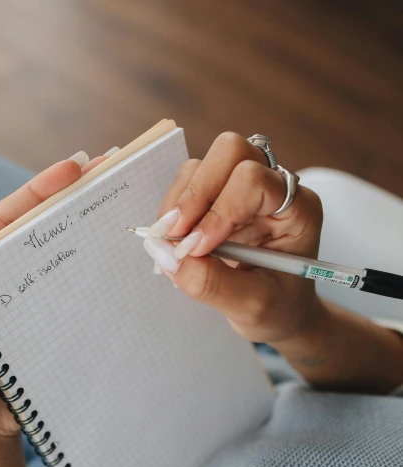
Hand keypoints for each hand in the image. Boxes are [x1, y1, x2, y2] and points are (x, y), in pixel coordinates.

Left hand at [0, 152, 107, 435]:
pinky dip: (105, 273)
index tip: (71, 169)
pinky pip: (81, 294)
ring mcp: (35, 301)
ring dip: (95, 225)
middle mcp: (7, 279)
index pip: (4, 222)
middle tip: (115, 165)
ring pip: (66, 255)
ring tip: (133, 200)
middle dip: (76, 194)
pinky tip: (132, 260)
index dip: (36, 192)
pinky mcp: (58, 325)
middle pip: (42, 228)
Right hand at [149, 132, 323, 346]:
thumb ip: (211, 284)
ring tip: (173, 243)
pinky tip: (176, 240)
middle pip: (231, 152)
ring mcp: (245, 189)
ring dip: (181, 201)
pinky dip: (174, 208)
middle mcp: (274, 188)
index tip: (197, 248)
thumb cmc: (278, 308)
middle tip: (174, 235)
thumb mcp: (252, 307)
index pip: (254, 181)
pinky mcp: (220, 198)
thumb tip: (167, 256)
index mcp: (299, 210)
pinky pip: (189, 183)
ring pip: (204, 164)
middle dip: (196, 193)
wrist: (279, 314)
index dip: (220, 210)